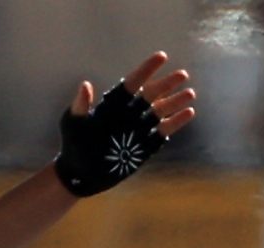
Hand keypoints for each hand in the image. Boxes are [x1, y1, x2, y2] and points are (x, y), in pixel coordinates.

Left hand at [53, 52, 196, 197]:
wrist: (80, 173)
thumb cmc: (73, 145)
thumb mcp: (73, 124)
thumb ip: (80, 105)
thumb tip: (85, 85)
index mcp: (114, 103)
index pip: (132, 82)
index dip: (147, 69)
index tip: (161, 56)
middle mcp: (129, 112)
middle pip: (151, 94)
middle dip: (166, 84)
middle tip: (182, 75)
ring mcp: (139, 127)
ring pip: (161, 110)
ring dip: (175, 101)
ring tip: (190, 94)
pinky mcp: (146, 144)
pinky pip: (164, 130)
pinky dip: (176, 122)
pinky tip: (189, 112)